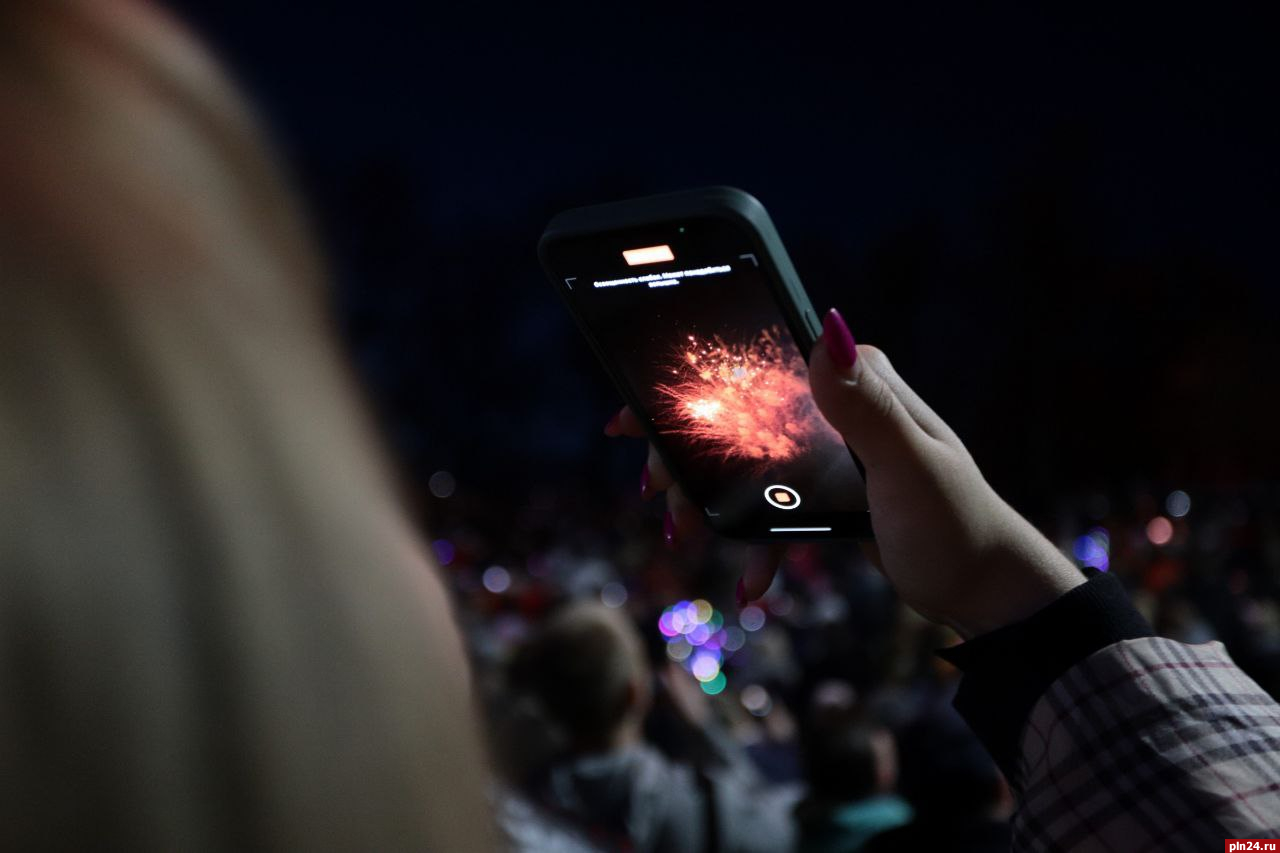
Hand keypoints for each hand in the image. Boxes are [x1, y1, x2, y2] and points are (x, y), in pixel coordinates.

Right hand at [606, 308, 1084, 637]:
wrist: (989, 591)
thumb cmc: (958, 528)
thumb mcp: (909, 468)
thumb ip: (867, 406)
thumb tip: (829, 326)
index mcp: (859, 381)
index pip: (760, 365)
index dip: (693, 386)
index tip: (638, 416)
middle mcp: (843, 404)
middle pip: (742, 416)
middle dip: (689, 456)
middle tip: (657, 497)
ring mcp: (835, 448)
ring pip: (749, 462)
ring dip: (712, 501)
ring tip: (686, 538)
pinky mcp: (835, 491)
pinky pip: (776, 506)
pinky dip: (755, 542)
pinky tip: (751, 582)